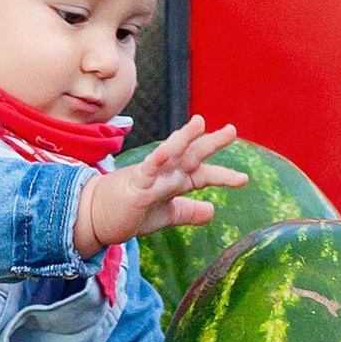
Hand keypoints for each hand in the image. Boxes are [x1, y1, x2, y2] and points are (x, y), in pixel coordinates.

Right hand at [75, 116, 245, 258]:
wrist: (97, 218)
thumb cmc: (130, 213)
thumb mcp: (166, 215)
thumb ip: (188, 212)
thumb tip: (213, 212)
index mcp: (174, 181)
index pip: (203, 174)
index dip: (223, 175)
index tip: (244, 178)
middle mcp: (165, 173)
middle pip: (192, 155)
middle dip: (211, 143)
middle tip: (231, 130)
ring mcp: (150, 176)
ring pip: (170, 154)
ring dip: (184, 138)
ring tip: (199, 123)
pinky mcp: (135, 185)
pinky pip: (147, 170)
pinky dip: (157, 160)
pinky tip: (166, 150)